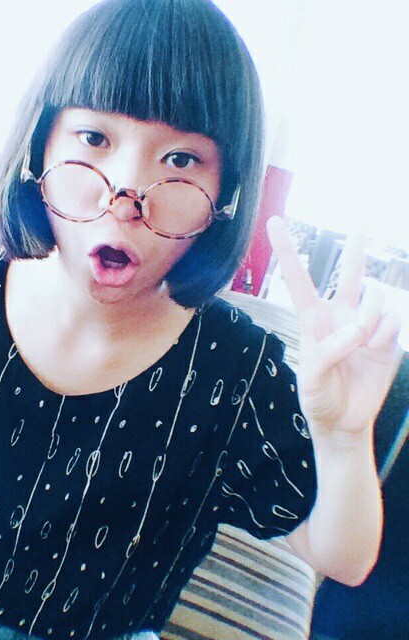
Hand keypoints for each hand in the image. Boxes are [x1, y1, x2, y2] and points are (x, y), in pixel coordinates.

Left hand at [266, 217, 401, 437]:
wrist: (345, 421)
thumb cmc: (319, 398)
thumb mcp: (311, 378)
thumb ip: (328, 352)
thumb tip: (356, 330)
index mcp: (312, 321)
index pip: (299, 281)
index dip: (287, 252)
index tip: (274, 222)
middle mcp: (339, 317)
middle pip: (348, 277)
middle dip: (354, 252)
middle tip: (360, 226)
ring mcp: (365, 326)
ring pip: (375, 299)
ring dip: (370, 317)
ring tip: (361, 343)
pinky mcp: (387, 338)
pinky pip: (392, 322)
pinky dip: (384, 335)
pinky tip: (374, 350)